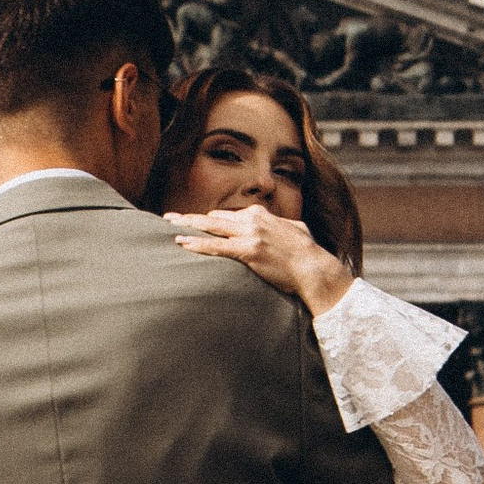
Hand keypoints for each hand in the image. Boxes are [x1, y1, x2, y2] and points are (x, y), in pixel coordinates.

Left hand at [164, 200, 353, 318]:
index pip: (228, 215)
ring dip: (187, 225)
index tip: (197, 224)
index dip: (211, 221)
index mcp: (261, 215)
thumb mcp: (295, 229)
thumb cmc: (308, 252)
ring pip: (211, 227)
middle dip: (190, 217)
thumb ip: (281, 225)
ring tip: (168, 225)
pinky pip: (216, 246)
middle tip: (170, 217)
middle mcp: (252, 220)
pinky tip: (182, 243)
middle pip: (214, 217)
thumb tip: (280, 225)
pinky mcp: (248, 251)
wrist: (315, 268)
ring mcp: (249, 235)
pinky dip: (197, 244)